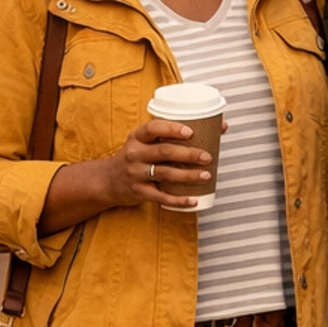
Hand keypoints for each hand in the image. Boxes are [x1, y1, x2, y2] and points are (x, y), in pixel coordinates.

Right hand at [101, 113, 222, 210]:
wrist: (108, 181)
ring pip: (165, 174)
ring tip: (206, 175)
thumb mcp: (145, 142)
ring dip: (188, 175)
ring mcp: (136, 173)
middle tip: (207, 157)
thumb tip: (219, 126)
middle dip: (188, 154)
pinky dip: (179, 200)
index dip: (172, 129)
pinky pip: (161, 197)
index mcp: (137, 137)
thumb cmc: (137, 157)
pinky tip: (193, 200)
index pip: (153, 128)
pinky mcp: (139, 192)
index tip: (191, 132)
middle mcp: (135, 153)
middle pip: (164, 152)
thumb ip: (172, 135)